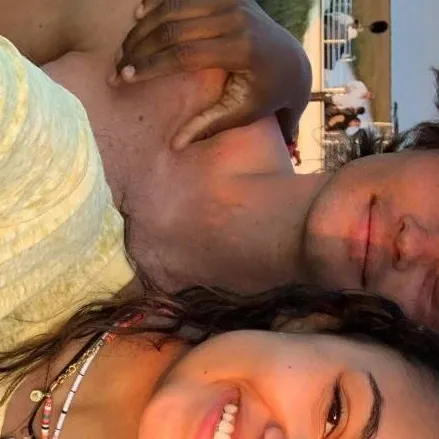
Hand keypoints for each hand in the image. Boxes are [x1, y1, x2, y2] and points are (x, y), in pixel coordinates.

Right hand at [114, 0, 311, 149]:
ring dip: (145, 26)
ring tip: (124, 47)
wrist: (292, 65)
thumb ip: (207, 125)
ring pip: (175, 6)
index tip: (124, 78)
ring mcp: (232, 0)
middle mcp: (236, 17)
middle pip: (173, 27)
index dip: (150, 65)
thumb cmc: (266, 95)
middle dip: (139, 48)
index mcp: (240, 49)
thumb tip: (174, 146)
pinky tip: (139, 14)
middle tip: (117, 67)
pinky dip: (160, 1)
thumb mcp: (240, 113)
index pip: (183, 53)